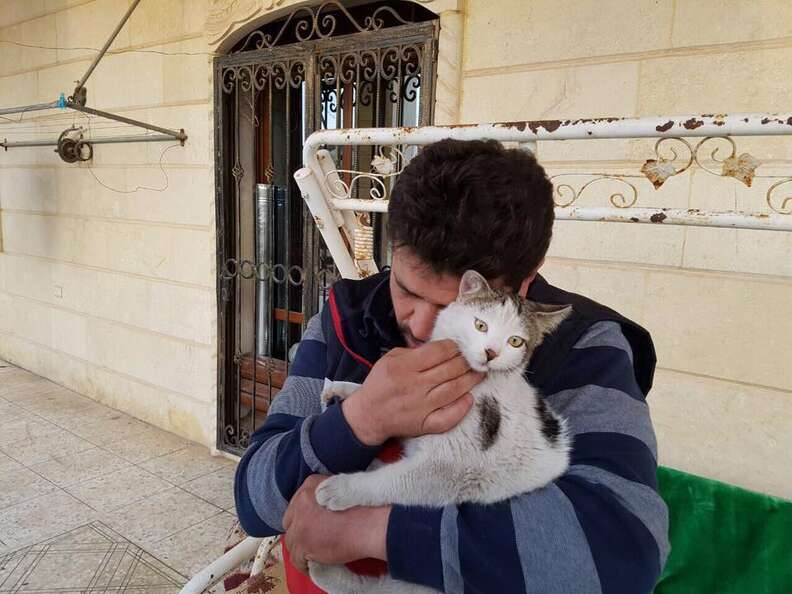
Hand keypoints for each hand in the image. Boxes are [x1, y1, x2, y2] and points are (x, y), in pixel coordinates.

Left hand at [283, 475, 389, 573]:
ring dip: (301, 549)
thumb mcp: (340, 490)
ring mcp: (299, 523)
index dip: (303, 518)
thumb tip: (318, 512)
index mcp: (310, 486)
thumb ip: (324, 496)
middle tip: (310, 542)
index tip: (310, 526)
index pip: (296, 504)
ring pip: (292, 541)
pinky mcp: (302, 544)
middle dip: (298, 532)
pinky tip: (313, 565)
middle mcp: (301, 502)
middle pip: (290, 522)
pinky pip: (296, 559)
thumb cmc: (363, 509)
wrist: (369, 525)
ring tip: (313, 555)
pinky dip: (304, 564)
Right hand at [342, 340, 481, 445]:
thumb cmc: (380, 383)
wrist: (368, 415)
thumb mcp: (390, 359)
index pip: (438, 352)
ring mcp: (421, 407)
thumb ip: (413, 352)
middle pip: (450, 369)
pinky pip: (447, 418)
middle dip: (466, 361)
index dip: (454, 346)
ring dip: (471, 380)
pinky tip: (469, 398)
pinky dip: (461, 408)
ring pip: (454, 390)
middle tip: (475, 358)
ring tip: (480, 373)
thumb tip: (441, 348)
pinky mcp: (424, 424)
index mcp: (404, 366)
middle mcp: (414, 386)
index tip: (460, 346)